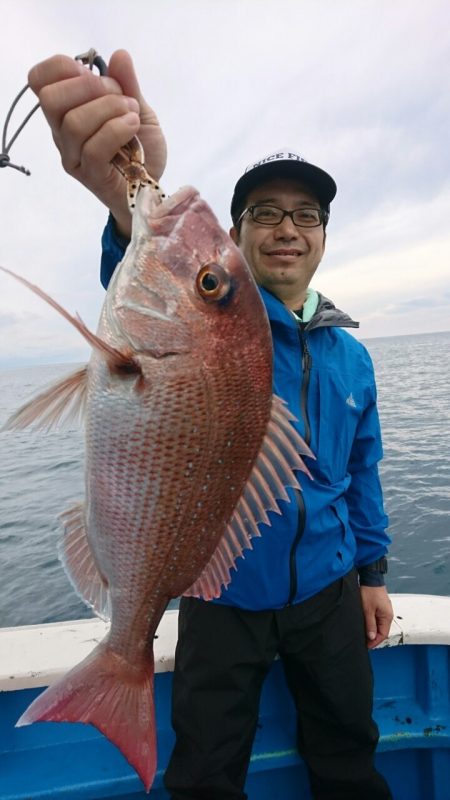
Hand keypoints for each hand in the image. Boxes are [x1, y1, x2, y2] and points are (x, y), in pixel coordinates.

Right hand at [28, 50, 166, 236]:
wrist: (151, 188)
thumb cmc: (140, 151)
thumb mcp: (137, 109)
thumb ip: (127, 84)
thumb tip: (119, 55)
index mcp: (66, 111)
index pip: (39, 80)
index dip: (64, 67)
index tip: (94, 74)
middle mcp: (62, 134)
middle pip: (50, 99)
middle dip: (89, 87)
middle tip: (120, 96)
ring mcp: (73, 157)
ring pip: (74, 122)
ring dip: (110, 109)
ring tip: (133, 115)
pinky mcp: (90, 175)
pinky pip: (94, 147)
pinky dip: (118, 129)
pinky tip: (133, 127)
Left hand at [360, 585, 393, 648]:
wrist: (370, 578)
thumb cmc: (369, 592)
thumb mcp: (367, 610)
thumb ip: (370, 624)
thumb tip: (372, 637)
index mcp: (387, 617)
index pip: (383, 634)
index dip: (375, 641)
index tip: (367, 646)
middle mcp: (388, 614)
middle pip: (382, 631)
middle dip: (374, 638)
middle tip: (364, 642)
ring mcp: (385, 610)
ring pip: (380, 625)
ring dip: (373, 631)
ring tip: (364, 635)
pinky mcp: (381, 607)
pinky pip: (378, 619)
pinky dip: (373, 624)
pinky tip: (367, 625)